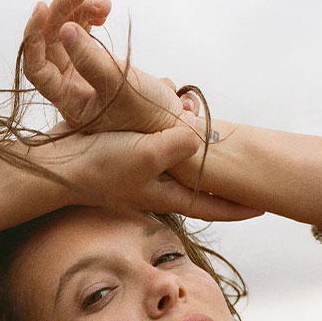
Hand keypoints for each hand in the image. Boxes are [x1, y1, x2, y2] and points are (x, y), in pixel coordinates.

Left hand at [23, 0, 187, 133]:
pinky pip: (80, 33)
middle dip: (62, 11)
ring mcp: (79, 74)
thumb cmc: (148, 115)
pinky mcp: (92, 62)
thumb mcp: (121, 88)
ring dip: (78, 10)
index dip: (33, 37)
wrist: (169, 122)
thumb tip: (64, 29)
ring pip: (64, 33)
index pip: (36, 68)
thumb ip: (92, 61)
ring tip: (104, 4)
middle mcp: (68, 88)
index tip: (43, 7)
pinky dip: (89, 17)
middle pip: (49, 42)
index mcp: (68, 101)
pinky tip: (104, 11)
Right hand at [36, 118, 261, 220]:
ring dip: (202, 153)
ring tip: (222, 145)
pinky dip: (176, 132)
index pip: (212, 205)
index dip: (239, 206)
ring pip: (183, 164)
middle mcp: (158, 187)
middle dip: (226, 182)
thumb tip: (202, 136)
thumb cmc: (98, 165)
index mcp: (167, 194)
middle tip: (251, 174)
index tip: (265, 206)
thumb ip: (178, 146)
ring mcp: (142, 172)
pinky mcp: (128, 155)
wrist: (56, 164)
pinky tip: (178, 113)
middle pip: (202, 187)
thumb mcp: (144, 154)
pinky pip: (162, 144)